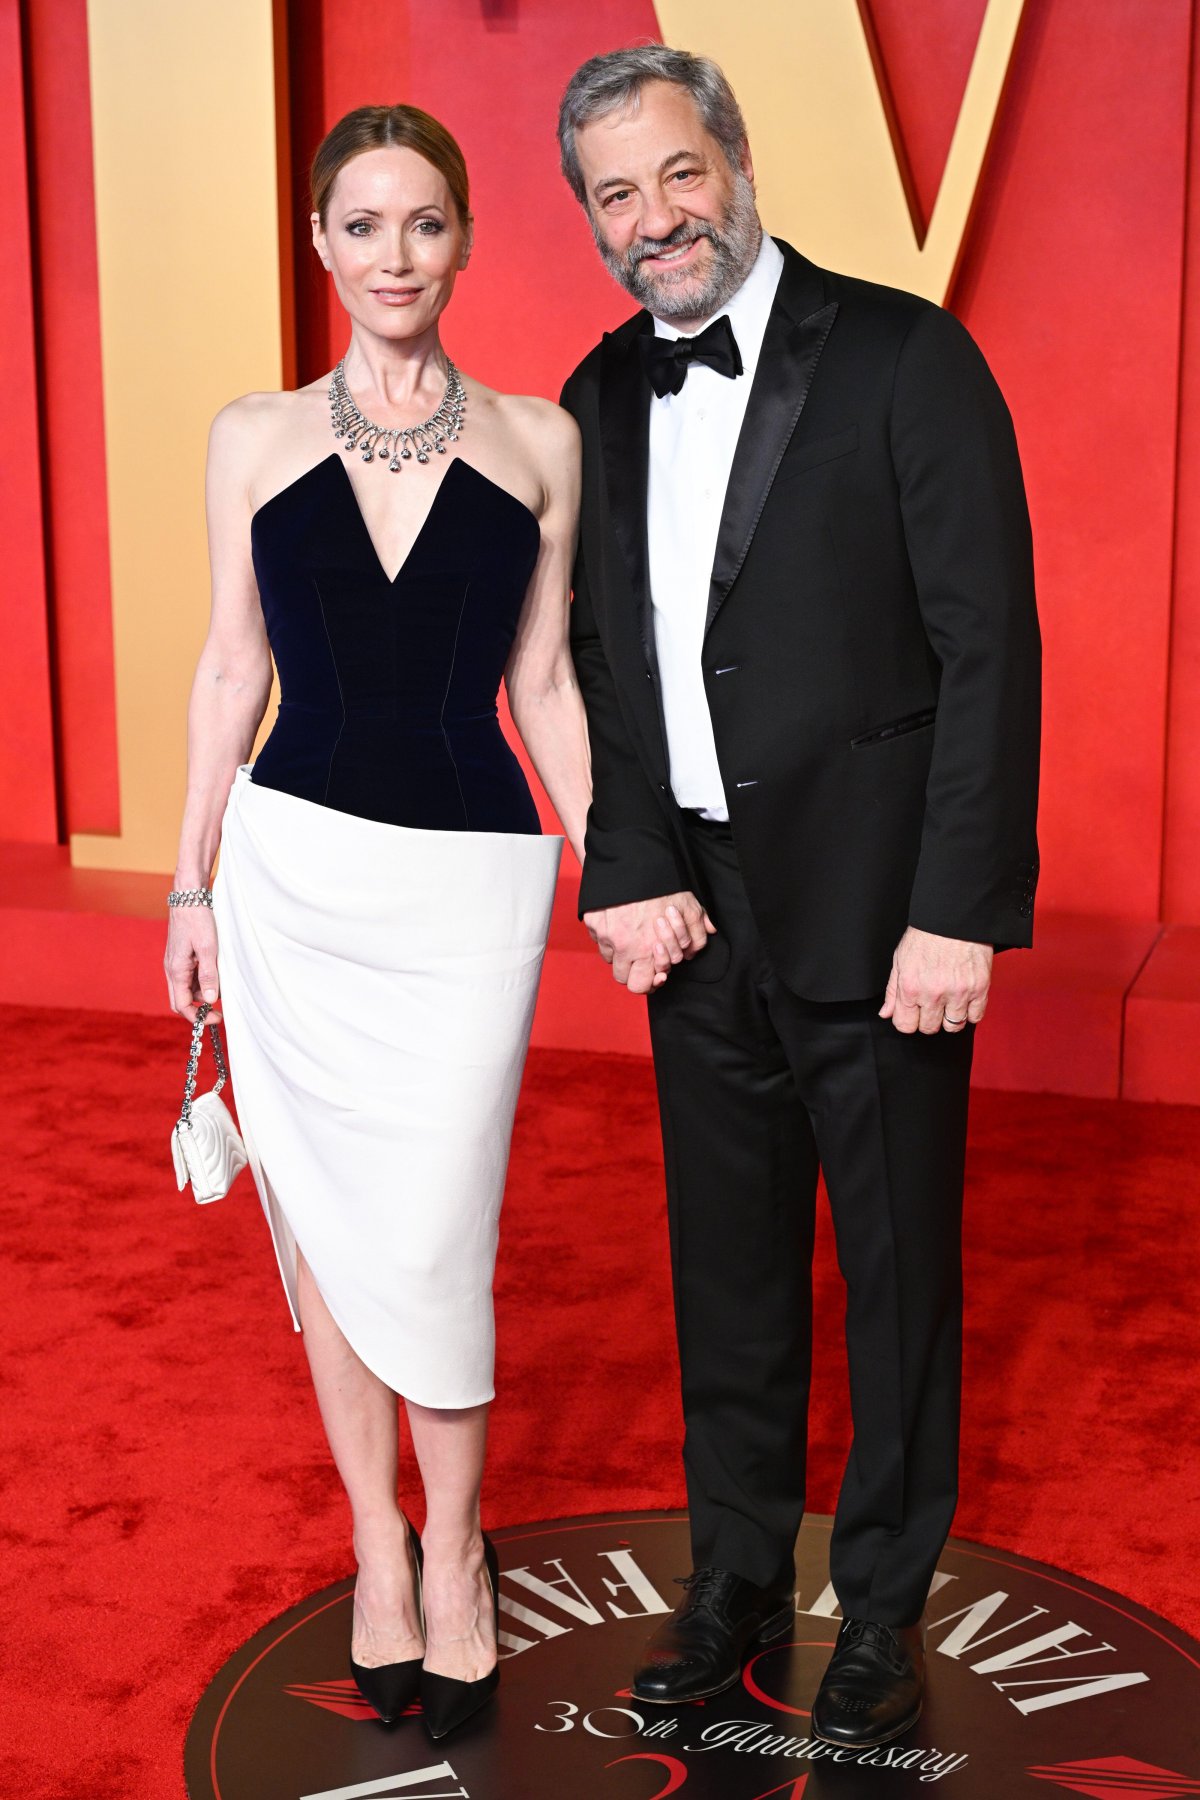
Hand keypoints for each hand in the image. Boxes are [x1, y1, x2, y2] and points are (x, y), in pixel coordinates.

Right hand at [165, 905, 221, 1023]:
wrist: (188, 896)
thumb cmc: (197, 919)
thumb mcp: (207, 948)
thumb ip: (208, 974)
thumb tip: (210, 999)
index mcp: (176, 970)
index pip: (182, 1005)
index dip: (198, 1017)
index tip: (217, 1018)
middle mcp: (172, 969)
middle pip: (182, 1000)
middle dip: (200, 1008)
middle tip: (220, 1010)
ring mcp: (176, 963)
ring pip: (187, 988)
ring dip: (203, 993)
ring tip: (222, 986)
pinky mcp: (181, 956)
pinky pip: (190, 976)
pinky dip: (202, 980)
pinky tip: (216, 974)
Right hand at [583, 892, 715, 995]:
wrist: (634, 861)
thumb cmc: (662, 885)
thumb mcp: (689, 907)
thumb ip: (697, 931)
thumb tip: (696, 948)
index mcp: (647, 950)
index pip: (641, 985)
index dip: (648, 981)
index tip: (655, 971)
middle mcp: (623, 947)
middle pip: (622, 978)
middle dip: (633, 971)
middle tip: (642, 958)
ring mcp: (605, 935)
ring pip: (610, 957)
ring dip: (620, 952)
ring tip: (631, 936)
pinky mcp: (592, 922)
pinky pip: (598, 937)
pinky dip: (608, 934)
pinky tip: (620, 922)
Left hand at [880, 926, 991, 1035]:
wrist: (954, 917)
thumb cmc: (926, 935)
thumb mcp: (900, 959)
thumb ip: (892, 991)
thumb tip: (886, 1013)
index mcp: (910, 987)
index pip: (906, 1025)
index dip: (908, 1021)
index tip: (913, 1015)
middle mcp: (933, 993)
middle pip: (930, 1028)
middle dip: (928, 1020)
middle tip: (932, 1005)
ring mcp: (958, 992)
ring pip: (953, 1026)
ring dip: (950, 1018)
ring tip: (949, 1003)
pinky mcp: (979, 988)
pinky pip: (975, 1017)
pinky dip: (970, 1013)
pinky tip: (964, 1001)